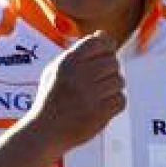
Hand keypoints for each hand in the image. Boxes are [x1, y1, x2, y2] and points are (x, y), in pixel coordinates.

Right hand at [27, 31, 124, 152]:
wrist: (44, 131)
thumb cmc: (51, 99)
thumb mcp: (56, 70)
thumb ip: (79, 52)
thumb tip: (103, 34)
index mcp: (68, 62)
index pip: (101, 42)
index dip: (105, 49)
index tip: (99, 60)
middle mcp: (79, 75)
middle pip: (113, 62)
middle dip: (109, 72)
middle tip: (96, 84)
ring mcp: (90, 95)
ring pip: (120, 81)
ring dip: (111, 89)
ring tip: (96, 97)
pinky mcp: (99, 112)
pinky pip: (121, 100)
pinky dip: (113, 105)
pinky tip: (100, 108)